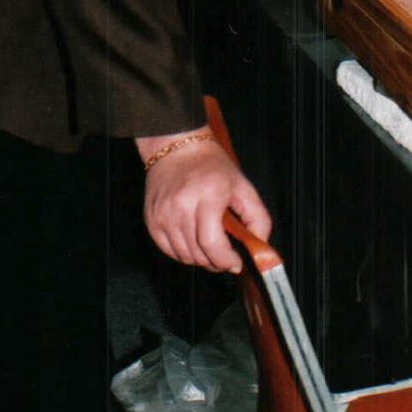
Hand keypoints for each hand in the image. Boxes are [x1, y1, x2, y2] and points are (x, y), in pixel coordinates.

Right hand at [139, 134, 272, 272]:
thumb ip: (258, 217)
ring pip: (183, 256)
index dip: (225, 260)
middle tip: (226, 256)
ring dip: (200, 259)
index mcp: (208, 195)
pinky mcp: (151, 220)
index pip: (212, 242)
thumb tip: (260, 246)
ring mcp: (163, 214)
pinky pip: (168, 250)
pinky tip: (193, 241)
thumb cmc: (212, 166)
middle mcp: (182, 206)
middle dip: (216, 262)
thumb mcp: (243, 186)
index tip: (235, 263)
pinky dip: (183, 253)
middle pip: (198, 253)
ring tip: (210, 246)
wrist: (178, 148)